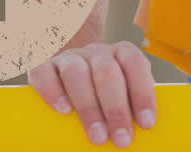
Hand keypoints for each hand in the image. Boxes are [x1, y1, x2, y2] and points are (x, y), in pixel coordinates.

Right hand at [28, 40, 158, 147]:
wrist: (70, 70)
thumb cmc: (104, 90)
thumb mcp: (123, 91)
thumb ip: (131, 104)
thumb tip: (142, 131)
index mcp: (122, 52)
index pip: (136, 66)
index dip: (143, 94)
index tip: (147, 123)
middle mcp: (97, 51)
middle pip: (107, 73)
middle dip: (116, 109)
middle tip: (122, 139)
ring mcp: (69, 57)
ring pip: (77, 73)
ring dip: (89, 107)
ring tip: (97, 135)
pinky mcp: (43, 66)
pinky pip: (45, 74)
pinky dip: (53, 92)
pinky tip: (64, 111)